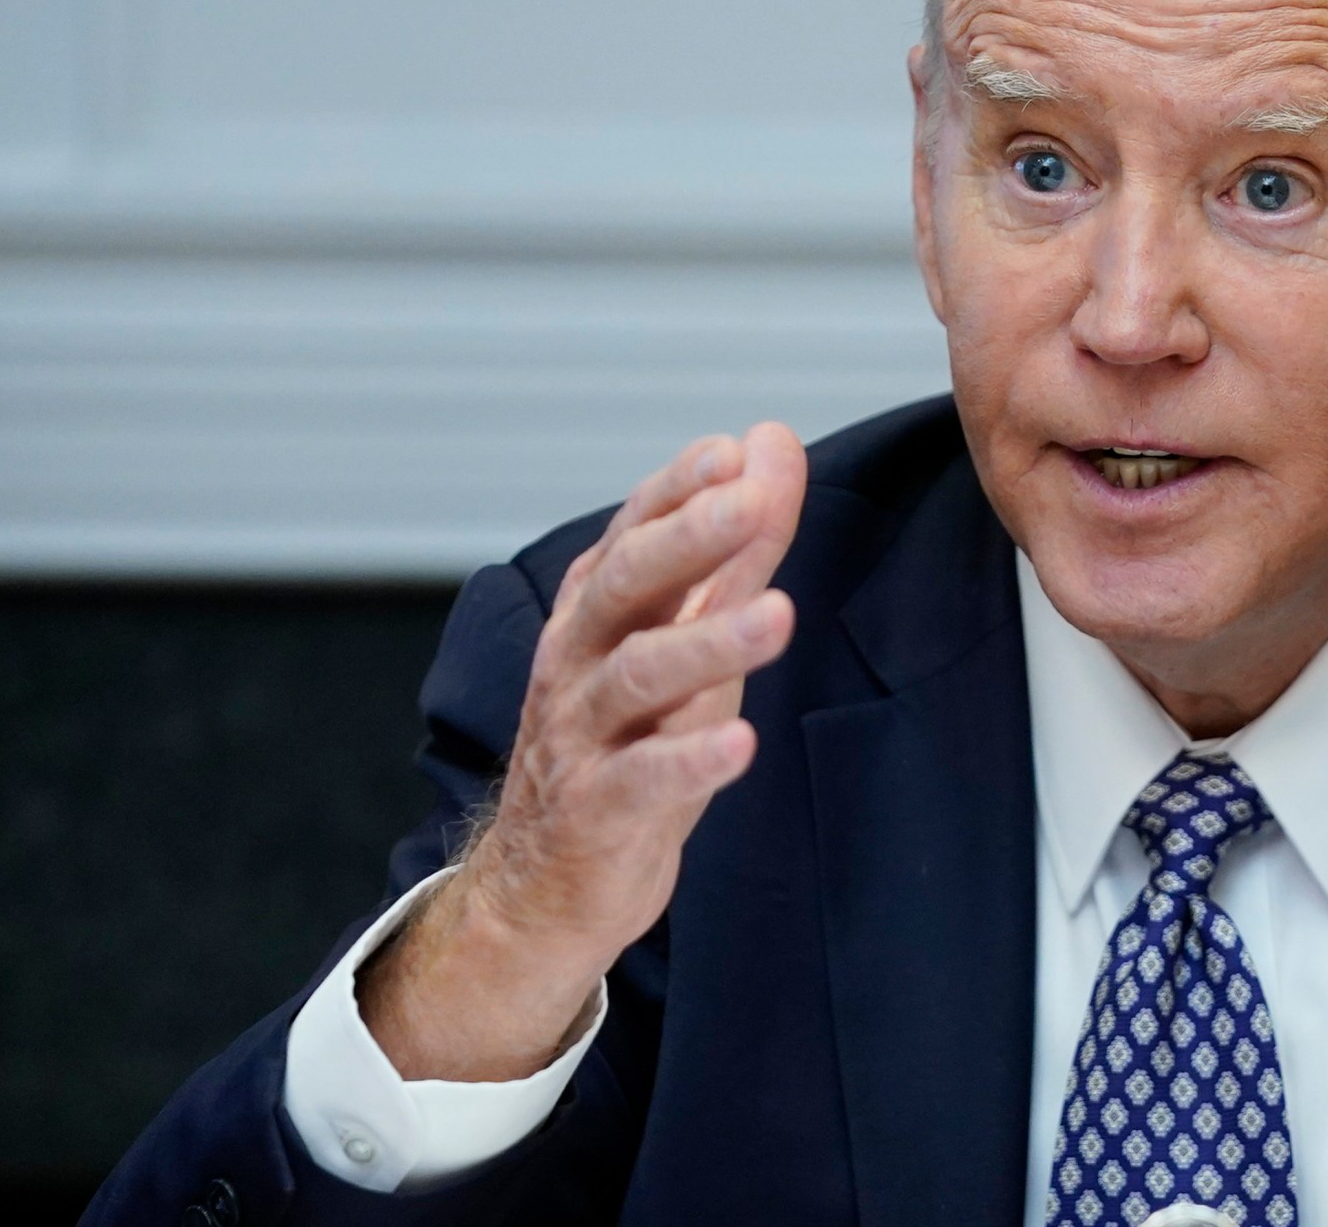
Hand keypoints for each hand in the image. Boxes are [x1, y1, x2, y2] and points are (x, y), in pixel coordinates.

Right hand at [362, 423, 807, 1080]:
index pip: (632, 532)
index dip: (678, 490)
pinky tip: (741, 743)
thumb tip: (774, 445)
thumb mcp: (688, 637)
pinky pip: (642, 781)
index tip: (734, 451)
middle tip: (750, 502)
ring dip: (709, 642)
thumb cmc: (631, 740)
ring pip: (635, 677)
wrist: (547, 881)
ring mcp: (582, 735)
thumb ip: (736, 548)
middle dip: (687, 539)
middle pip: (625, 587)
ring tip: (780, 615)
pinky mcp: (598, 811)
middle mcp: (578, 662)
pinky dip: (691, 761)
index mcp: (598, 612)